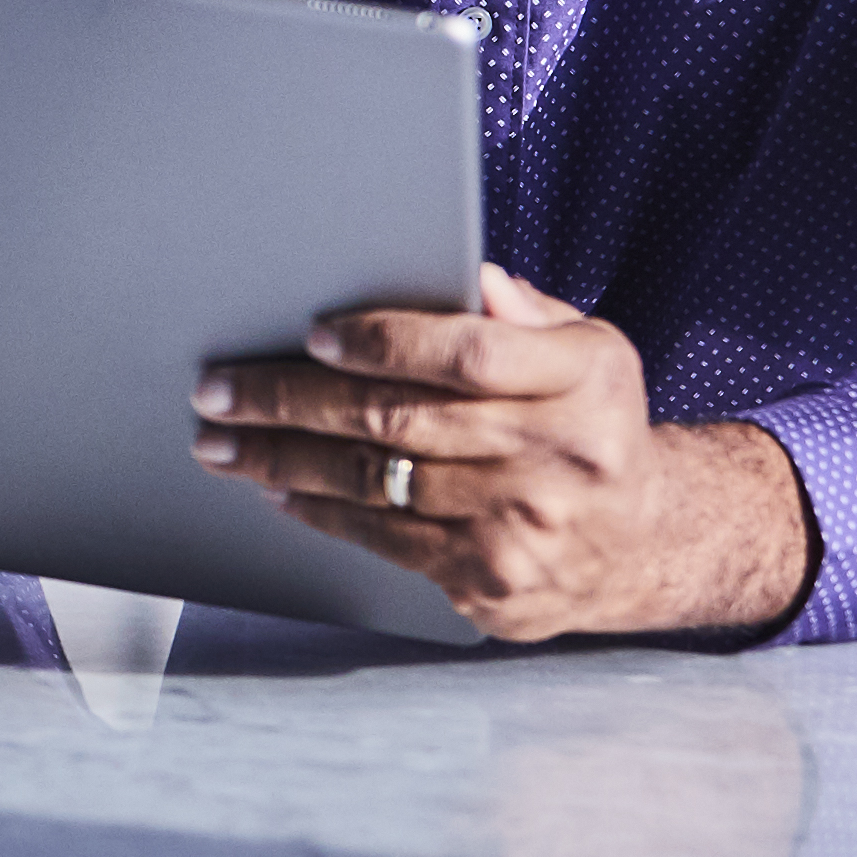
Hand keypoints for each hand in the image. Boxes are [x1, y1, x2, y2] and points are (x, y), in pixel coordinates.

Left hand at [192, 266, 818, 642]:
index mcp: (585, 380)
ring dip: (283, 461)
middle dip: (292, 402)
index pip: (468, 354)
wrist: (639, 540)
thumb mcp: (586, 350)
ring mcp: (526, 527)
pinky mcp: (493, 583)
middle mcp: (561, 457)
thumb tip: (463, 273)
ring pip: (379, 484)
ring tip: (221, 442)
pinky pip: (387, 541)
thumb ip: (521, 313)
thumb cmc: (588, 421)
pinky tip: (279, 490)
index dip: (384, 344)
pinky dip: (322, 513)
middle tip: (218, 390)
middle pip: (401, 421)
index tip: (312, 336)